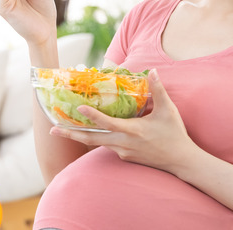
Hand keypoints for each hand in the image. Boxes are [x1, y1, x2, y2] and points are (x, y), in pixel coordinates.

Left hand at [50, 70, 196, 172]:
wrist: (181, 161)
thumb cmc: (174, 134)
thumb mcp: (167, 110)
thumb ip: (158, 90)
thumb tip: (152, 70)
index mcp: (133, 130)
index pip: (108, 123)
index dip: (92, 116)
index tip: (78, 109)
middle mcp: (124, 143)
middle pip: (92, 139)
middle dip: (71, 134)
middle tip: (52, 130)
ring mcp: (123, 152)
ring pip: (97, 143)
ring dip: (80, 136)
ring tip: (62, 130)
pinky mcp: (125, 157)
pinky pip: (108, 146)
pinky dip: (97, 139)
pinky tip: (91, 132)